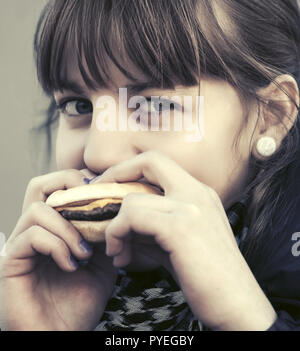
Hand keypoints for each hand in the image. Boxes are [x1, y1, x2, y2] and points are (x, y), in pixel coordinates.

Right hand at [0, 169, 117, 330]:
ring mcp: (20, 245)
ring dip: (67, 227)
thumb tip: (116, 207)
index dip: (79, 181)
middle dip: (67, 184)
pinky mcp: (10, 262)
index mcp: (51, 229)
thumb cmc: (78, 305)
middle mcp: (33, 231)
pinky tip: (71, 266)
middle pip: (39, 184)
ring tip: (83, 253)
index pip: (57, 187)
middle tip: (91, 202)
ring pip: (37, 208)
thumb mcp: (102, 264)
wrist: (59, 338)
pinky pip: (32, 236)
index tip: (104, 192)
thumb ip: (106, 235)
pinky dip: (57, 246)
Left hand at [96, 150, 276, 329]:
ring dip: (114, 227)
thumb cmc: (208, 279)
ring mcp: (190, 207)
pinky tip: (120, 258)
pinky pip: (131, 218)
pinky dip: (117, 235)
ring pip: (132, 199)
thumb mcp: (180, 244)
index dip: (130, 169)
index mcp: (200, 193)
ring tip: (117, 252)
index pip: (160, 162)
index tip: (110, 188)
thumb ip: (154, 227)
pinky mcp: (179, 228)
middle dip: (116, 174)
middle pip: (150, 160)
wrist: (238, 307)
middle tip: (98, 197)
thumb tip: (119, 222)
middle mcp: (197, 192)